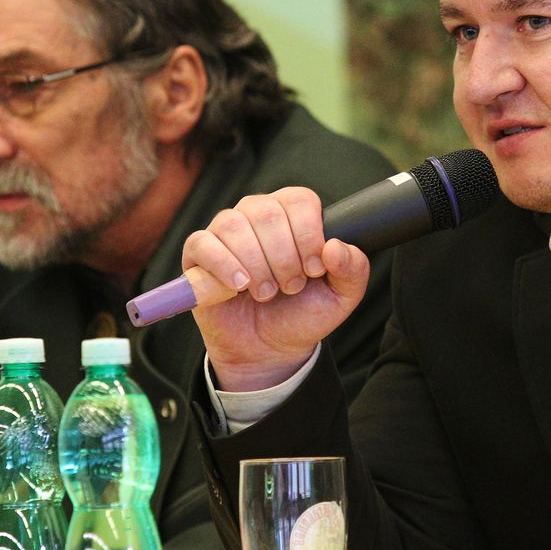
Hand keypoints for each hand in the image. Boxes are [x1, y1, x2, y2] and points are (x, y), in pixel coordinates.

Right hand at [183, 187, 370, 390]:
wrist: (269, 349)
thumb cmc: (302, 314)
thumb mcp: (340, 297)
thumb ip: (353, 270)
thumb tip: (336, 246)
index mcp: (293, 214)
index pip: (300, 200)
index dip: (308, 235)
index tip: (313, 270)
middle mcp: (258, 213)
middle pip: (268, 213)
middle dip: (284, 258)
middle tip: (290, 288)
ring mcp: (226, 230)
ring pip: (235, 225)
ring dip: (256, 265)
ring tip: (266, 293)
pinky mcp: (198, 253)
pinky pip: (203, 243)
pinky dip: (223, 265)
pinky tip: (239, 286)